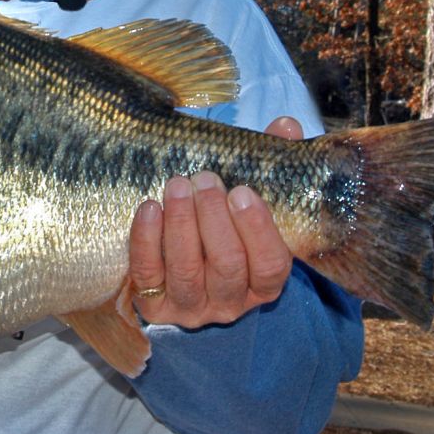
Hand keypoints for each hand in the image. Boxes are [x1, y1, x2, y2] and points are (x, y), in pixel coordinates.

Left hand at [128, 116, 302, 328]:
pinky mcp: (152, 305)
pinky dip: (146, 240)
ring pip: (186, 270)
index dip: (258, 229)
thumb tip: (286, 126)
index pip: (271, 264)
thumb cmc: (221, 225)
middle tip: (205, 178)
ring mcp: (189, 306)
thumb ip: (270, 164)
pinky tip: (148, 207)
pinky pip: (147, 274)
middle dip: (214, 218)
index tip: (242, 191)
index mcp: (263, 281)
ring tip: (177, 184)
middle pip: (227, 265)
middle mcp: (230, 301)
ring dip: (181, 223)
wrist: (172, 269)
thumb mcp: (247, 200)